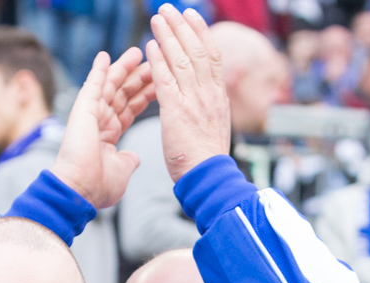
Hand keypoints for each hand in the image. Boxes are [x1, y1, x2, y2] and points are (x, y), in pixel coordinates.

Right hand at [52, 46, 154, 209]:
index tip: (158, 81)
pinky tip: (105, 55)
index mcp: (109, 135)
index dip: (144, 95)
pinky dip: (99, 70)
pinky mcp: (83, 110)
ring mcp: (91, 114)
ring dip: (123, 68)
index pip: (130, 108)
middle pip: (122, 93)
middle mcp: (100, 122)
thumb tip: (134, 158)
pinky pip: (92, 85)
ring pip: (110, 85)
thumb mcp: (121, 171)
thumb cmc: (97, 186)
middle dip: (138, 77)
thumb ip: (128, 161)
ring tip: (137, 52)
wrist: (79, 190)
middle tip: (152, 61)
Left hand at [146, 4, 232, 182]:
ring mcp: (194, 101)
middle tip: (170, 8)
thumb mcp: (216, 125)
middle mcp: (209, 94)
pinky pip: (167, 80)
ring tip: (158, 17)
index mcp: (218, 96)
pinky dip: (159, 61)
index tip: (192, 16)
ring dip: (169, 35)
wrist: (208, 178)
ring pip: (182, 59)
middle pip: (197, 50)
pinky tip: (151, 46)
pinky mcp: (177, 111)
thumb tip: (206, 99)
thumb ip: (209, 107)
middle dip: (183, 26)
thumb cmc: (208, 159)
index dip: (201, 33)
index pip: (212, 55)